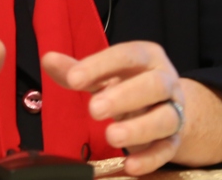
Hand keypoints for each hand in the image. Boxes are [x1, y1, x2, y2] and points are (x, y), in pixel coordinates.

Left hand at [42, 41, 184, 175]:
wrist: (167, 105)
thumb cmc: (128, 84)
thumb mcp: (105, 74)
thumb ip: (77, 70)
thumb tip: (48, 60)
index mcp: (147, 57)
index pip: (127, 55)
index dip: (100, 65)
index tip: (73, 79)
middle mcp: (165, 81)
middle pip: (154, 85)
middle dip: (124, 97)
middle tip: (94, 109)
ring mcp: (173, 111)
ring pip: (166, 118)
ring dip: (139, 129)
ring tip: (111, 136)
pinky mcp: (174, 140)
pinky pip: (167, 149)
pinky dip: (150, 159)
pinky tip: (130, 166)